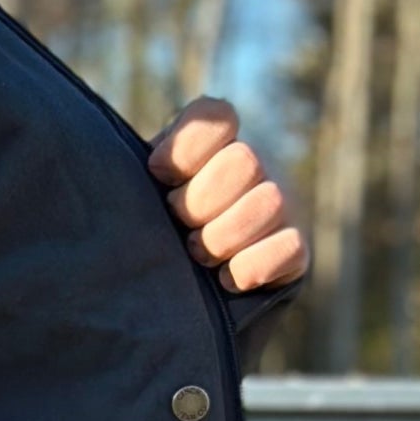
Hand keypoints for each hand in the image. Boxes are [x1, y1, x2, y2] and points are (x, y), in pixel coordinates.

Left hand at [149, 96, 308, 293]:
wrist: (176, 305)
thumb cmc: (150, 240)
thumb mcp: (139, 200)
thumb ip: (133, 176)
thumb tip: (123, 164)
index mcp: (212, 147)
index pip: (215, 115)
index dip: (187, 145)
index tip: (158, 174)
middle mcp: (254, 168)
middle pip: (244, 160)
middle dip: (200, 201)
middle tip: (179, 224)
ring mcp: (281, 207)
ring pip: (270, 201)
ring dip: (222, 236)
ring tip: (197, 257)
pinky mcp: (296, 251)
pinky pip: (290, 246)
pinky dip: (251, 267)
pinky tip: (225, 280)